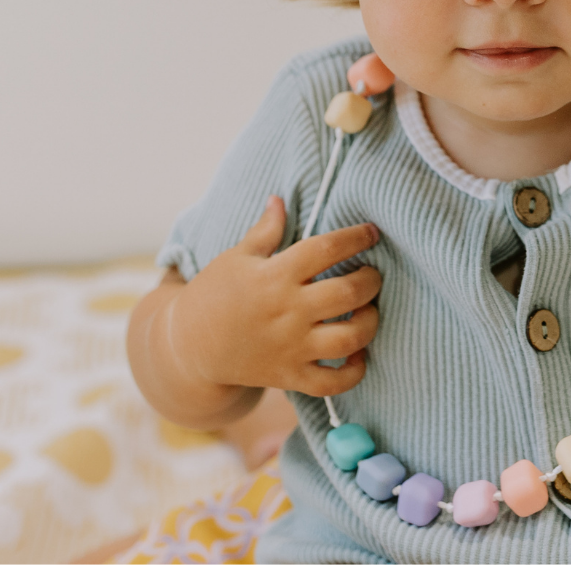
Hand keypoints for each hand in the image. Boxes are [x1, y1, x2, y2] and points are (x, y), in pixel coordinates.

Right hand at [168, 196, 380, 396]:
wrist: (188, 349)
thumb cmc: (214, 295)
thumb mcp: (236, 257)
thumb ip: (265, 230)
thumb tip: (279, 199)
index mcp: (275, 276)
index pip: (326, 248)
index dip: (355, 237)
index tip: (371, 233)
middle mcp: (287, 311)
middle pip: (347, 293)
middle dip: (371, 280)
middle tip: (372, 274)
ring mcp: (290, 347)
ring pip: (349, 339)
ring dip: (370, 323)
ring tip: (368, 311)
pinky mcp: (290, 377)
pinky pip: (333, 382)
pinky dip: (354, 371)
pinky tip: (357, 353)